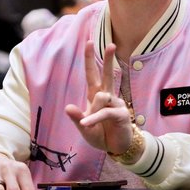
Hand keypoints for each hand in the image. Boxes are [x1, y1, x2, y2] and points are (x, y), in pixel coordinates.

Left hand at [64, 41, 133, 155]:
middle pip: (107, 74)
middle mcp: (107, 97)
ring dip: (92, 111)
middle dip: (108, 59)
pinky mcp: (121, 114)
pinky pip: (103, 112)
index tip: (89, 42)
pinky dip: (93, 118)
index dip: (90, 59)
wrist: (117, 148)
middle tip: (111, 44)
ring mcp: (115, 104)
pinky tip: (87, 124)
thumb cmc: (102, 135)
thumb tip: (68, 107)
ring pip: (101, 95)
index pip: (92, 74)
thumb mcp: (84, 128)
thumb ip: (76, 118)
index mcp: (96, 96)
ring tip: (88, 124)